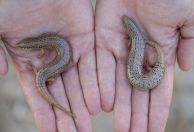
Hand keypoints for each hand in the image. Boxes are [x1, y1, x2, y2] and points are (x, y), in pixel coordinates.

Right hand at [0, 0, 99, 131]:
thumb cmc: (13, 1)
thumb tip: (1, 74)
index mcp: (29, 60)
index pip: (38, 94)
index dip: (44, 114)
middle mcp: (51, 59)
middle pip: (61, 94)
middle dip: (66, 117)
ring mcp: (69, 51)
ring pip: (78, 84)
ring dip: (82, 107)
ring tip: (85, 128)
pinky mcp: (86, 40)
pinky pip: (92, 67)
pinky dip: (94, 86)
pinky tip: (96, 106)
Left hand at [95, 0, 193, 130]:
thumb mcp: (191, 18)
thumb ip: (192, 42)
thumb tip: (185, 67)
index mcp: (160, 54)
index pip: (158, 90)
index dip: (157, 111)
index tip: (154, 130)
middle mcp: (139, 57)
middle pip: (137, 93)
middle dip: (137, 115)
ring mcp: (120, 50)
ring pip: (118, 85)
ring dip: (120, 108)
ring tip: (120, 129)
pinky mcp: (102, 41)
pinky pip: (101, 68)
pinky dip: (102, 86)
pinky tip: (103, 106)